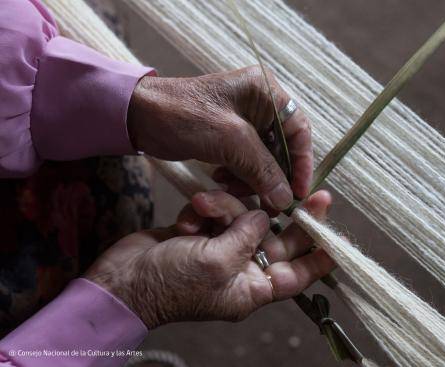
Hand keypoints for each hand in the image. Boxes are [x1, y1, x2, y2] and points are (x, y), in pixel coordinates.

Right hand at [84, 190, 334, 328]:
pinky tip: (186, 220)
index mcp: (254, 288)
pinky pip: (217, 211)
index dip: (320, 255)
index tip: (339, 236)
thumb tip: (265, 215)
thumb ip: (248, 235)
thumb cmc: (170, 284)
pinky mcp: (204, 232)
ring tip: (202, 208)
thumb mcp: (217, 263)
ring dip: (226, 207)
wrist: (121, 281)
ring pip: (244, 217)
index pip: (299, 274)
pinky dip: (204, 209)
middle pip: (279, 238)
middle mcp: (244, 268)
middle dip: (289, 215)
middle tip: (316, 192)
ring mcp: (223, 248)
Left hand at [127, 66, 312, 210]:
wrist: (138, 116)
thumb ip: (263, 169)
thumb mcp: (230, 141)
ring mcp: (244, 120)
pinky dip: (239, 175)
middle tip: (268, 201)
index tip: (300, 193)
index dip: (303, 163)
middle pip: (282, 147)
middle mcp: (260, 104)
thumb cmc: (184, 116)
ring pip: (263, 158)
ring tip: (232, 188)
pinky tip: (221, 180)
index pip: (299, 130)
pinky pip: (245, 161)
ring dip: (253, 178)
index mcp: (267, 92)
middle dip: (273, 175)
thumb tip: (286, 200)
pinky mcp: (228, 136)